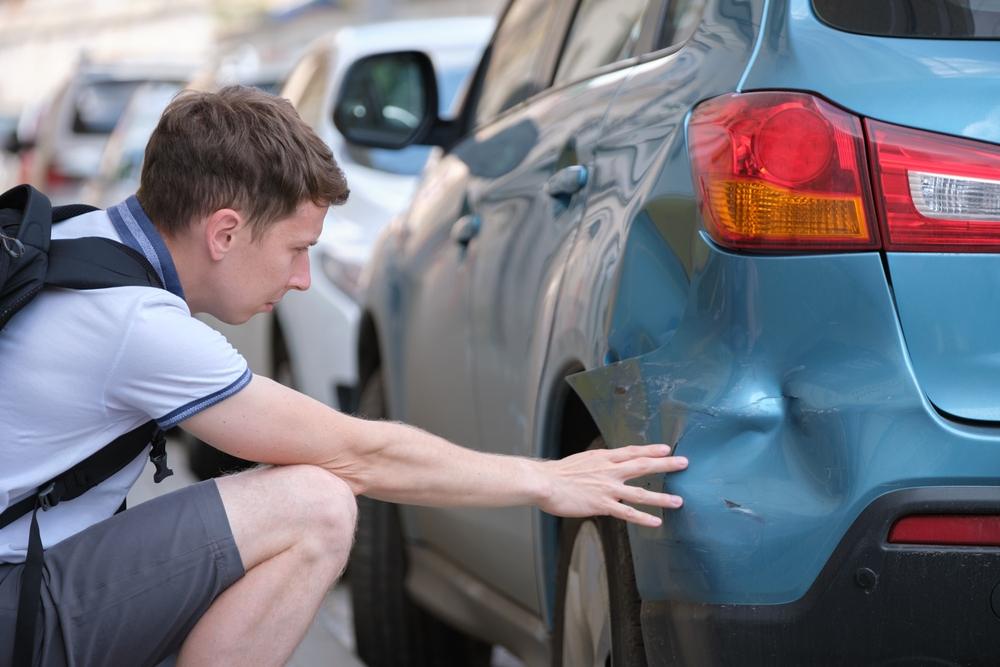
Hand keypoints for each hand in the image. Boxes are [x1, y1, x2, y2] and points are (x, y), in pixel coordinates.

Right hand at [537, 444, 686, 527]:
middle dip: (666, 464)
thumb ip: (596, 465)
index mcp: (603, 458)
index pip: (632, 451)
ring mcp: (607, 488)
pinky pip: (627, 513)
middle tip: (684, 463)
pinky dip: (643, 518)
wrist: (544, 482)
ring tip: (678, 501)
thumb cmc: (557, 474)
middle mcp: (609, 470)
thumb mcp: (581, 461)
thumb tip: (603, 468)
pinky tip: (656, 522)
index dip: (650, 449)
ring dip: (661, 497)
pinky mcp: (602, 505)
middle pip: (643, 465)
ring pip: (640, 492)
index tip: (666, 449)